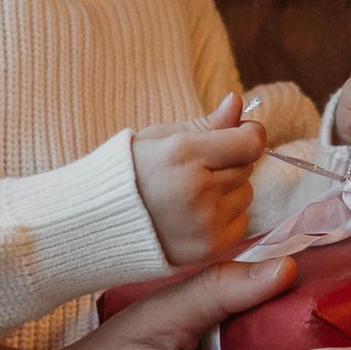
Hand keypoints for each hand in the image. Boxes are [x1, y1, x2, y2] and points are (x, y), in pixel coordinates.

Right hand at [133, 93, 264, 264]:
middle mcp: (196, 189)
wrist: (101, 221)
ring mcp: (204, 222)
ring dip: (229, 191)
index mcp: (182, 153)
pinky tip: (198, 214)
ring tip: (194, 193)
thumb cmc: (133, 171)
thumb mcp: (162, 138)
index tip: (238, 135)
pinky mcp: (209, 248)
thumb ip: (207, 124)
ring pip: (246, 194)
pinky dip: (226, 217)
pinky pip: (242, 222)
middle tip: (198, 169)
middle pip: (246, 167)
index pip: (249, 142)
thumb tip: (238, 102)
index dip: (249, 135)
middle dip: (230, 163)